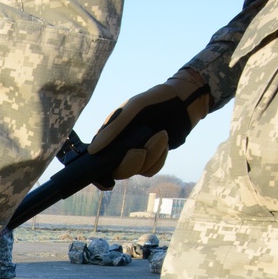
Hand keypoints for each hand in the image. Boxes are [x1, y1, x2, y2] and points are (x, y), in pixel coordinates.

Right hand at [88, 68, 210, 188]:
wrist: (185, 102)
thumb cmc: (155, 100)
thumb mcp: (133, 108)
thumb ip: (113, 128)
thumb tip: (92, 151)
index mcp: (108, 135)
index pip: (95, 161)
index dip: (97, 173)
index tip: (105, 178)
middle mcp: (119, 148)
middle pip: (117, 171)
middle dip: (130, 163)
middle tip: (141, 150)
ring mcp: (135, 155)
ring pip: (136, 171)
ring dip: (151, 155)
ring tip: (161, 135)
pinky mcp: (151, 160)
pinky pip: (150, 170)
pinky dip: (159, 159)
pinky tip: (164, 142)